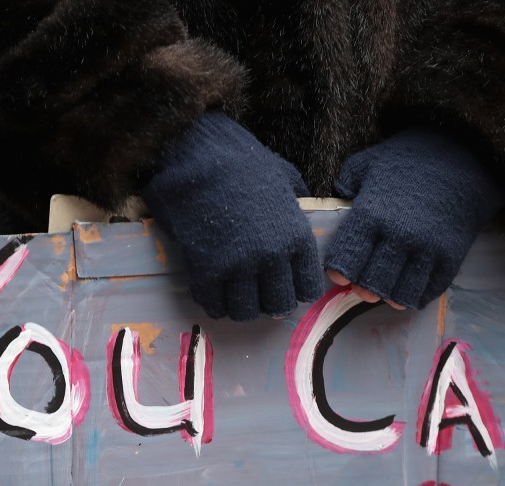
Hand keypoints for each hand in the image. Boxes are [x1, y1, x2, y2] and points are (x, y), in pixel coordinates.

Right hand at [142, 111, 322, 320]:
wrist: (196, 156)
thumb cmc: (240, 161)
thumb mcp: (282, 176)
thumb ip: (295, 200)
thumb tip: (302, 204)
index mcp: (296, 237)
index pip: (307, 288)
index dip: (296, 290)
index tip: (284, 285)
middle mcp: (273, 257)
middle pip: (278, 305)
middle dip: (268, 302)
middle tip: (255, 293)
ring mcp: (239, 266)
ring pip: (245, 311)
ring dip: (239, 306)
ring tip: (231, 294)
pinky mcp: (207, 271)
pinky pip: (214, 305)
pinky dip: (213, 303)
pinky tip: (210, 291)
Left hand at [326, 128, 504, 309]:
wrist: (465, 158)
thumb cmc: (412, 160)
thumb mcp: (371, 161)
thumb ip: (348, 179)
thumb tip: (339, 196)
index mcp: (371, 215)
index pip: (346, 260)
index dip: (339, 271)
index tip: (341, 273)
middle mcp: (397, 237)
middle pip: (371, 283)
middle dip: (363, 288)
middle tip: (363, 285)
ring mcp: (426, 250)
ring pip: (400, 294)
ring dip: (390, 296)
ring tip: (387, 289)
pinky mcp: (450, 258)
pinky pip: (429, 291)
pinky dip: (417, 296)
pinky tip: (410, 289)